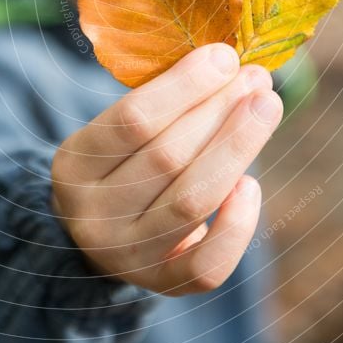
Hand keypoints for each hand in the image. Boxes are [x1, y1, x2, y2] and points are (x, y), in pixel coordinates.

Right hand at [51, 44, 282, 295]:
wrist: (102, 235)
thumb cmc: (124, 163)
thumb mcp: (119, 131)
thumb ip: (164, 102)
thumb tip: (229, 64)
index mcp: (75, 163)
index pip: (133, 120)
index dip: (185, 86)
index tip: (224, 57)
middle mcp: (92, 213)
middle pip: (168, 157)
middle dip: (220, 111)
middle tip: (257, 79)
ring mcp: (125, 255)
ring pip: (191, 201)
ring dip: (237, 148)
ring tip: (267, 108)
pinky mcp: (162, 284)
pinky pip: (207, 264)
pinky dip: (237, 225)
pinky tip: (251, 184)